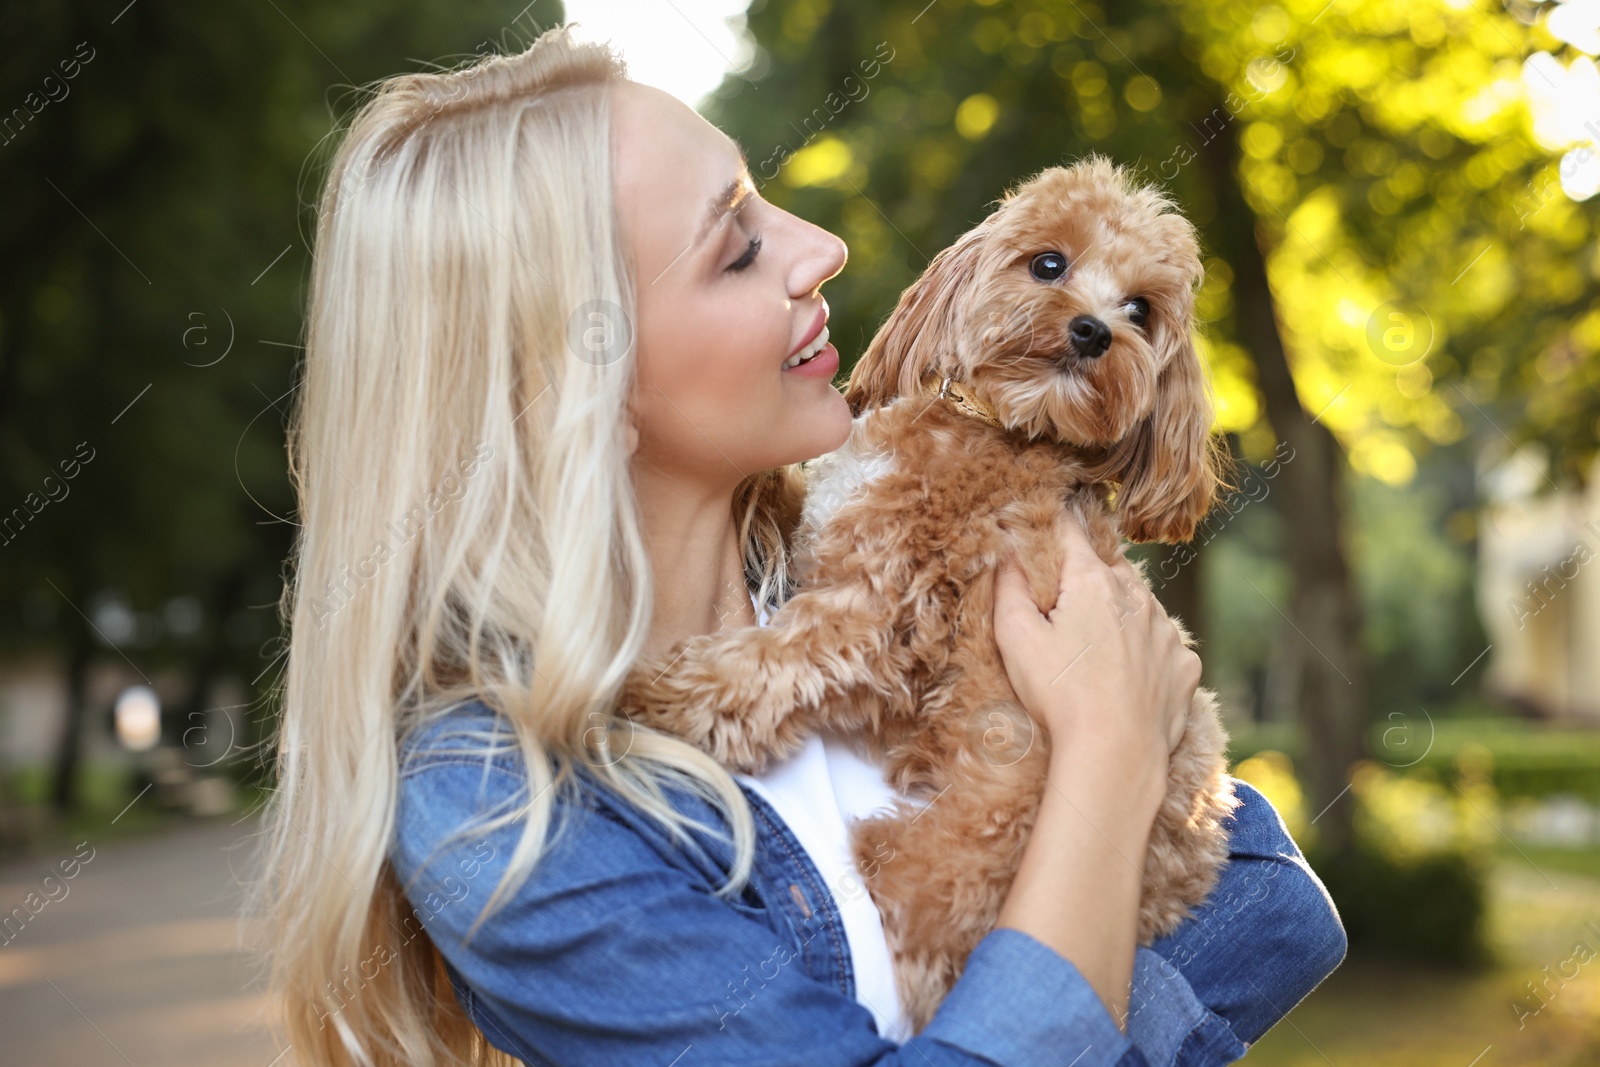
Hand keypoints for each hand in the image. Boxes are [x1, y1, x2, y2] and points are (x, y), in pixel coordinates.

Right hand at [992, 515, 1198, 766]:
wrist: (1116, 755)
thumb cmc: (1060, 695)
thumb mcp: (1015, 638)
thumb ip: (1008, 586)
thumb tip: (1006, 550)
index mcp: (1094, 581)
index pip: (1071, 532)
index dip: (1052, 528)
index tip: (1042, 531)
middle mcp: (1138, 596)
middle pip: (1108, 568)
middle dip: (1085, 580)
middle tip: (1061, 612)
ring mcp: (1166, 631)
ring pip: (1138, 605)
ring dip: (1118, 615)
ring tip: (1092, 652)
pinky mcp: (1184, 665)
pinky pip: (1162, 645)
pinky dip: (1144, 652)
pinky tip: (1122, 678)